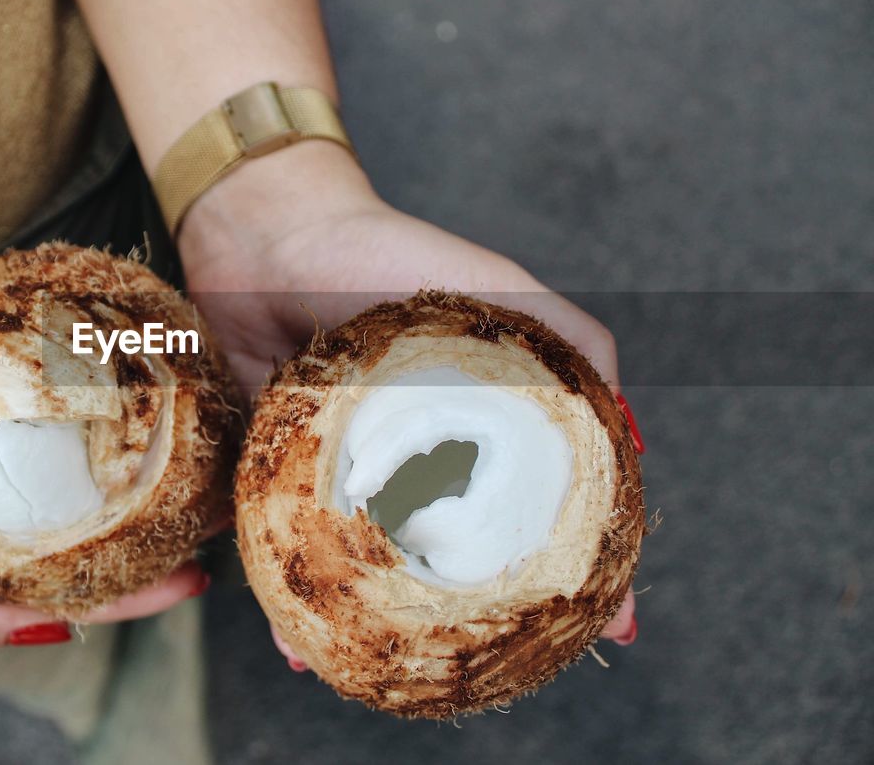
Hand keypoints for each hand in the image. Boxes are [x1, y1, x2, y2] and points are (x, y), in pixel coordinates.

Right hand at [0, 288, 206, 661]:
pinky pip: (57, 357)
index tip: (199, 576)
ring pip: (89, 427)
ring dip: (146, 433)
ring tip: (207, 434)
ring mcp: (0, 413)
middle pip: (96, 500)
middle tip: (222, 500)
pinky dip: (99, 362)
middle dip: (161, 508)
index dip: (139, 583)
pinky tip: (150, 364)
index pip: (75, 573)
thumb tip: (62, 630)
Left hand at [177, 141, 638, 668]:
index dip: (578, 568)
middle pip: (445, 556)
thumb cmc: (386, 254)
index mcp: (466, 429)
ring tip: (376, 669)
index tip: (614, 626)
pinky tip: (293, 641)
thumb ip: (571, 341)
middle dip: (466, 621)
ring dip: (370, 627)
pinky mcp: (272, 471)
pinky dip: (287, 596)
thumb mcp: (498, 290)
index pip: (532, 509)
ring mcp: (341, 472)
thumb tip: (632, 436)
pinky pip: (283, 546)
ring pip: (363, 568)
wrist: (269, 234)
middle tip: (487, 667)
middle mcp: (407, 459)